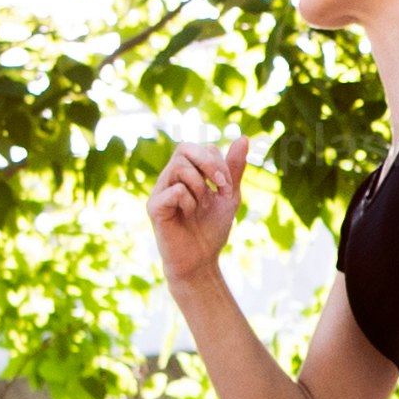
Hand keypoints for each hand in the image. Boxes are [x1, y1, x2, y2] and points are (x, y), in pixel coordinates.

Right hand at [143, 133, 252, 284]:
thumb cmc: (211, 229)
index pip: (201, 148)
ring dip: (200, 185)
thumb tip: (244, 137)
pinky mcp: (154, 207)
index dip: (219, 163)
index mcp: (187, 172)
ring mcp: (160, 191)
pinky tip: (189, 214)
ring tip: (201, 206)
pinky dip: (189, 201)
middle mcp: (170, 177)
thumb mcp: (229, 195)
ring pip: (179, 166)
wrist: (201, 261)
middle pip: (184, 148)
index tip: (227, 187)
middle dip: (209, 164)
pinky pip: (174, 190)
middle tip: (221, 187)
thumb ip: (234, 168)